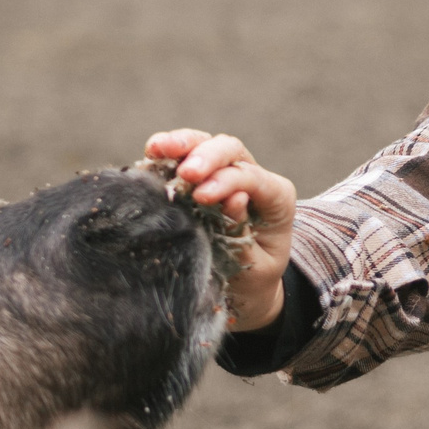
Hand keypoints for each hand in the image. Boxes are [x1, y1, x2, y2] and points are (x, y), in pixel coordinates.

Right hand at [145, 129, 297, 330]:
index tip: (201, 196)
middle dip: (205, 156)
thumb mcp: (256, 264)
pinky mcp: (203, 176)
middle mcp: (254, 176)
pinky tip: (150, 155)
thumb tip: (234, 198)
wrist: (249, 284)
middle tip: (186, 173)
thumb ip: (243, 232)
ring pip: (206, 143)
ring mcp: (226, 171)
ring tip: (155, 148)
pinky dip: (167, 155)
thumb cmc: (255, 276)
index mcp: (277, 197)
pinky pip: (185, 155)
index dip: (227, 181)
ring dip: (181, 144)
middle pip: (230, 149)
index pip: (252, 176)